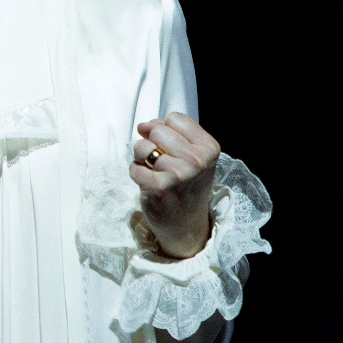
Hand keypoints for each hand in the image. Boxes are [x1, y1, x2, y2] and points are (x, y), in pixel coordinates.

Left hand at [128, 112, 219, 259]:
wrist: (186, 225)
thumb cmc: (186, 186)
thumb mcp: (193, 157)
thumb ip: (172, 134)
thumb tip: (143, 125)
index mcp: (208, 148)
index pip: (175, 118)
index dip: (164, 129)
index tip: (170, 147)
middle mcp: (196, 160)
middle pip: (156, 130)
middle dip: (151, 142)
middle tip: (160, 162)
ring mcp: (178, 174)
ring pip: (142, 147)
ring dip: (142, 159)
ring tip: (155, 172)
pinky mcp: (158, 187)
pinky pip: (133, 167)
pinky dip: (136, 174)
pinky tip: (149, 183)